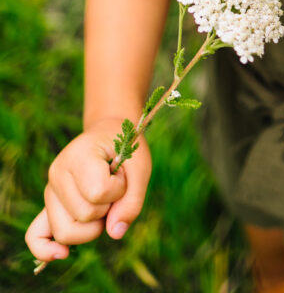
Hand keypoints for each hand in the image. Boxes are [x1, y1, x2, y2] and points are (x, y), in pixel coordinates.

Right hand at [25, 117, 150, 265]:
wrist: (107, 136)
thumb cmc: (124, 149)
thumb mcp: (140, 167)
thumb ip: (132, 200)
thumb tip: (114, 233)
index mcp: (78, 155)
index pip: (98, 192)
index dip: (119, 189)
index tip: (122, 172)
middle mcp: (57, 173)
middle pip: (83, 216)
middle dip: (108, 208)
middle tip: (113, 185)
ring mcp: (49, 191)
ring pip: (66, 232)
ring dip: (93, 226)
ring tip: (100, 202)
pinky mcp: (49, 206)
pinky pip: (36, 235)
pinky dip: (45, 250)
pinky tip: (60, 255)